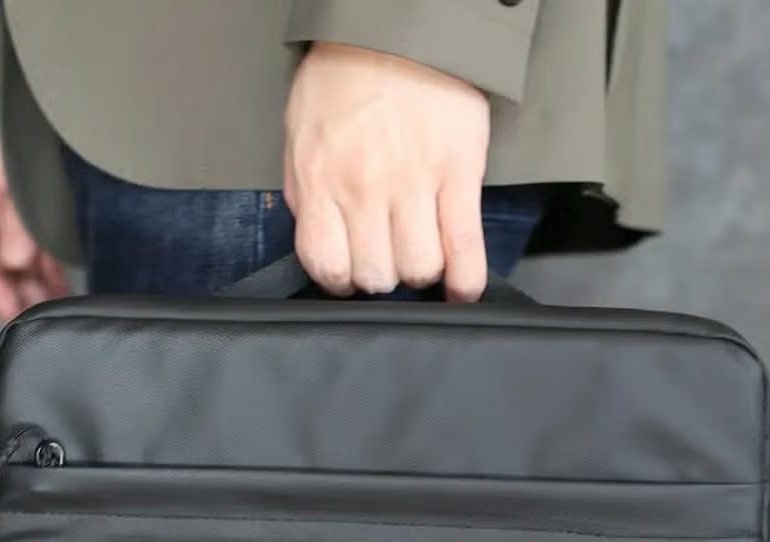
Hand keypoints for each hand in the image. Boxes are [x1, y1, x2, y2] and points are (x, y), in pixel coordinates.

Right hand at [0, 118, 68, 319]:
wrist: (78, 98)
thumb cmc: (48, 131)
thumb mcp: (27, 178)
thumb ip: (20, 224)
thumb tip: (11, 264)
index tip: (12, 316)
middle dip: (15, 293)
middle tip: (38, 325)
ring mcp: (18, 205)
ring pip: (20, 258)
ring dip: (35, 288)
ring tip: (55, 316)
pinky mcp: (44, 207)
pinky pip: (41, 249)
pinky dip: (50, 272)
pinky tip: (63, 295)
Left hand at [284, 43, 490, 300]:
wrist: (395, 26)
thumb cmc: (343, 77)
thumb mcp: (302, 136)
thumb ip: (308, 192)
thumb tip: (322, 238)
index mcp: (321, 181)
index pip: (328, 266)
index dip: (341, 281)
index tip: (351, 273)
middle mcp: (364, 190)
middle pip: (377, 275)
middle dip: (382, 274)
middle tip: (388, 254)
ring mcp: (414, 184)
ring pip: (419, 268)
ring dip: (421, 270)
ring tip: (421, 251)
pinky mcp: (458, 174)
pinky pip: (465, 246)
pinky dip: (467, 279)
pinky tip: (463, 288)